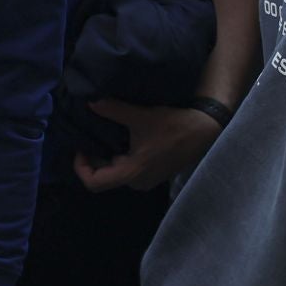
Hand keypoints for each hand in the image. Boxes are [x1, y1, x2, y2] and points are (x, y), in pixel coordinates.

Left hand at [75, 99, 219, 190]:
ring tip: (101, 136)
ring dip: (106, 157)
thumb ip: (113, 110)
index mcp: (132, 173)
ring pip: (115, 173)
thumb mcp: (140, 116)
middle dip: (92, 160)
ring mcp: (147, 179)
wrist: (204, 130)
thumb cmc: (173, 126)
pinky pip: (127, 169)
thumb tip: (91, 102)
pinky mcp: (153, 173)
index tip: (80, 147)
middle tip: (88, 137)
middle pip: (103, 178)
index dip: (81, 167)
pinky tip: (118, 139)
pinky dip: (118, 157)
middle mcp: (138, 182)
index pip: (94, 183)